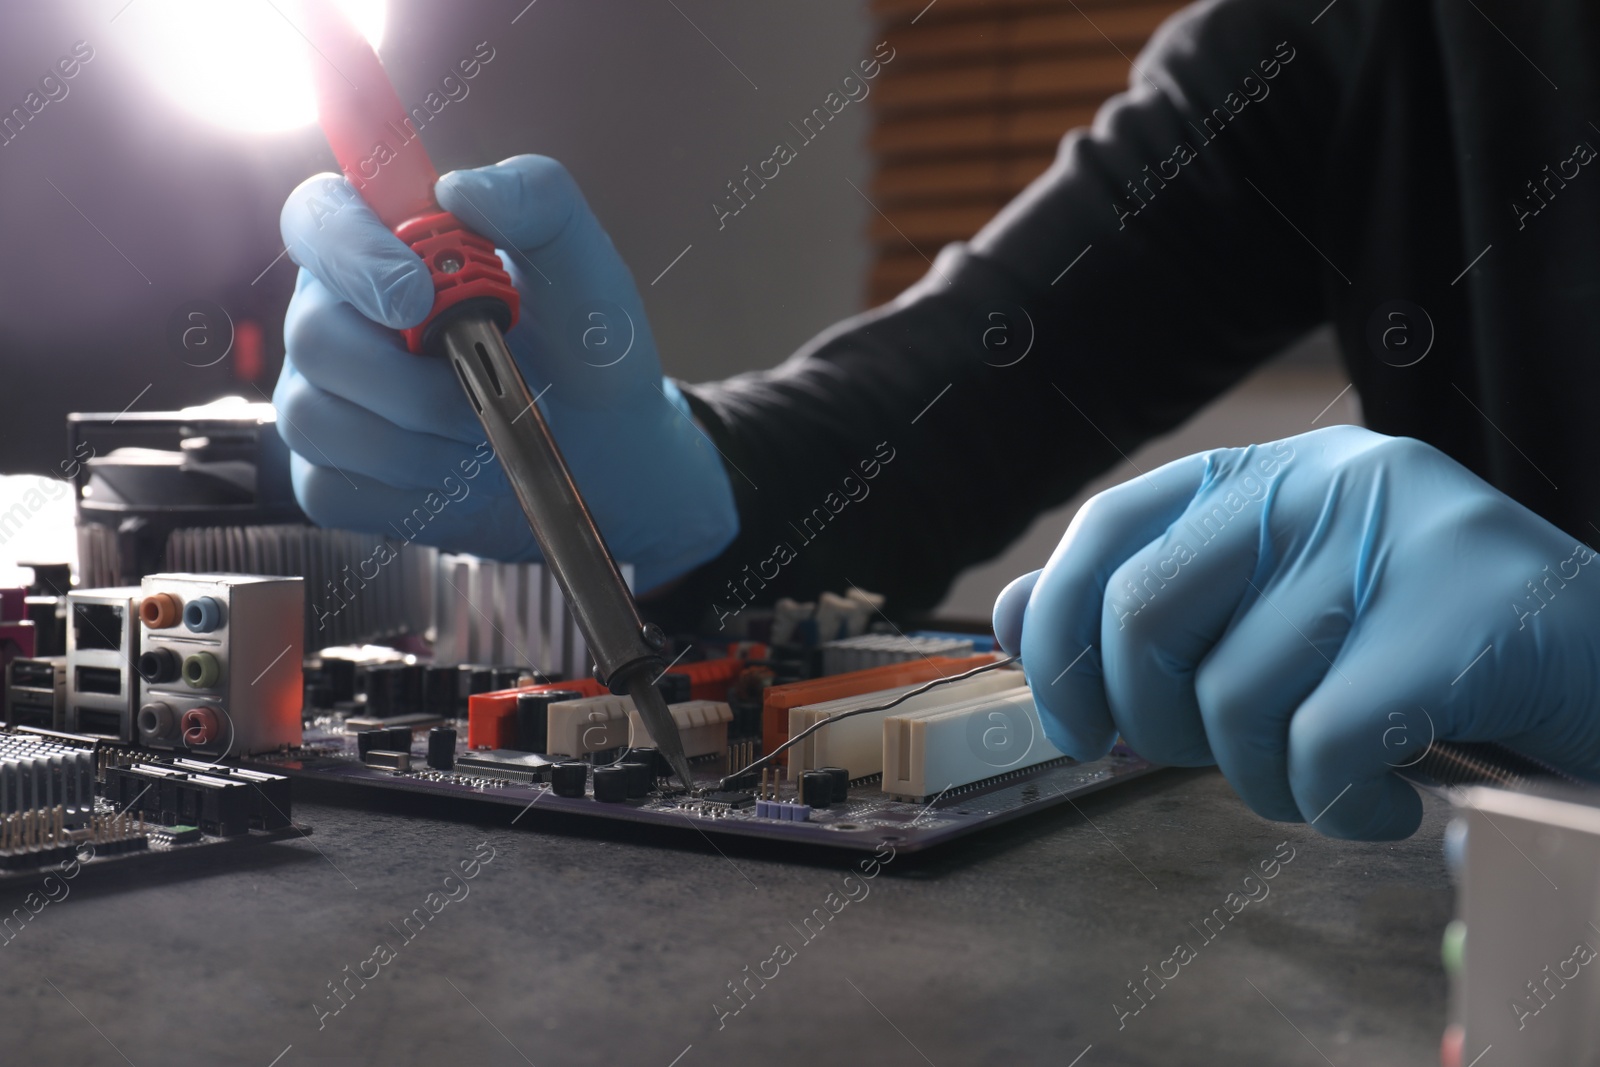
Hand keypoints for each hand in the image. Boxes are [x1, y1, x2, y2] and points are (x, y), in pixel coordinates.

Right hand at [273, 155, 738, 592]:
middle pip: (314, 334)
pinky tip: (453, 475)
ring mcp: (320, 397)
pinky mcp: (327, 475)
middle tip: (489, 388)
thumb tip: (458, 188)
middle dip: (410, 378)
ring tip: (484, 432)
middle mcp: (334, 316)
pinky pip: (330, 487)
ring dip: (420, 439)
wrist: (602, 454)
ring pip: (318, 418)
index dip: (349, 253)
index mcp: (380, 246)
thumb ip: (536, 199)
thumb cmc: (583, 350)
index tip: (416, 295)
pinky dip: (406, 489)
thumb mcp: (584, 266)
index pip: (316, 218)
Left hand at [992, 425, 1599, 839]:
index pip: (1107, 528)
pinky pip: (1321, 745)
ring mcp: (1397, 537)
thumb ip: (1152, 608)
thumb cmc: (1422, 659)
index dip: (1055, 635)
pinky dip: (1335, 808)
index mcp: (1267, 475)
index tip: (1075, 728)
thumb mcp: (1275, 617)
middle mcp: (1323, 481)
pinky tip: (1387, 805)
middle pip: (1143, 614)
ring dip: (1267, 784)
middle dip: (1152, 724)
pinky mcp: (1463, 616)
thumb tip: (1007, 614)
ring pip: (1235, 700)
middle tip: (1220, 763)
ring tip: (1336, 782)